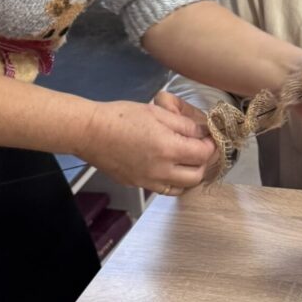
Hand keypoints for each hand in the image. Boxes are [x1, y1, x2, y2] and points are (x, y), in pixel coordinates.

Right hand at [80, 94, 217, 192]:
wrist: (91, 132)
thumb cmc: (123, 117)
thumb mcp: (158, 113)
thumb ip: (184, 125)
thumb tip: (203, 132)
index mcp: (169, 149)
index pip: (203, 154)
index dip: (211, 145)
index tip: (210, 137)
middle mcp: (162, 170)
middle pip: (196, 176)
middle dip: (204, 162)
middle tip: (200, 148)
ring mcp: (149, 181)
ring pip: (182, 188)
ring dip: (190, 175)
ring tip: (187, 159)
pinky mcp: (138, 185)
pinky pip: (164, 189)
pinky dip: (173, 182)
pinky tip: (169, 168)